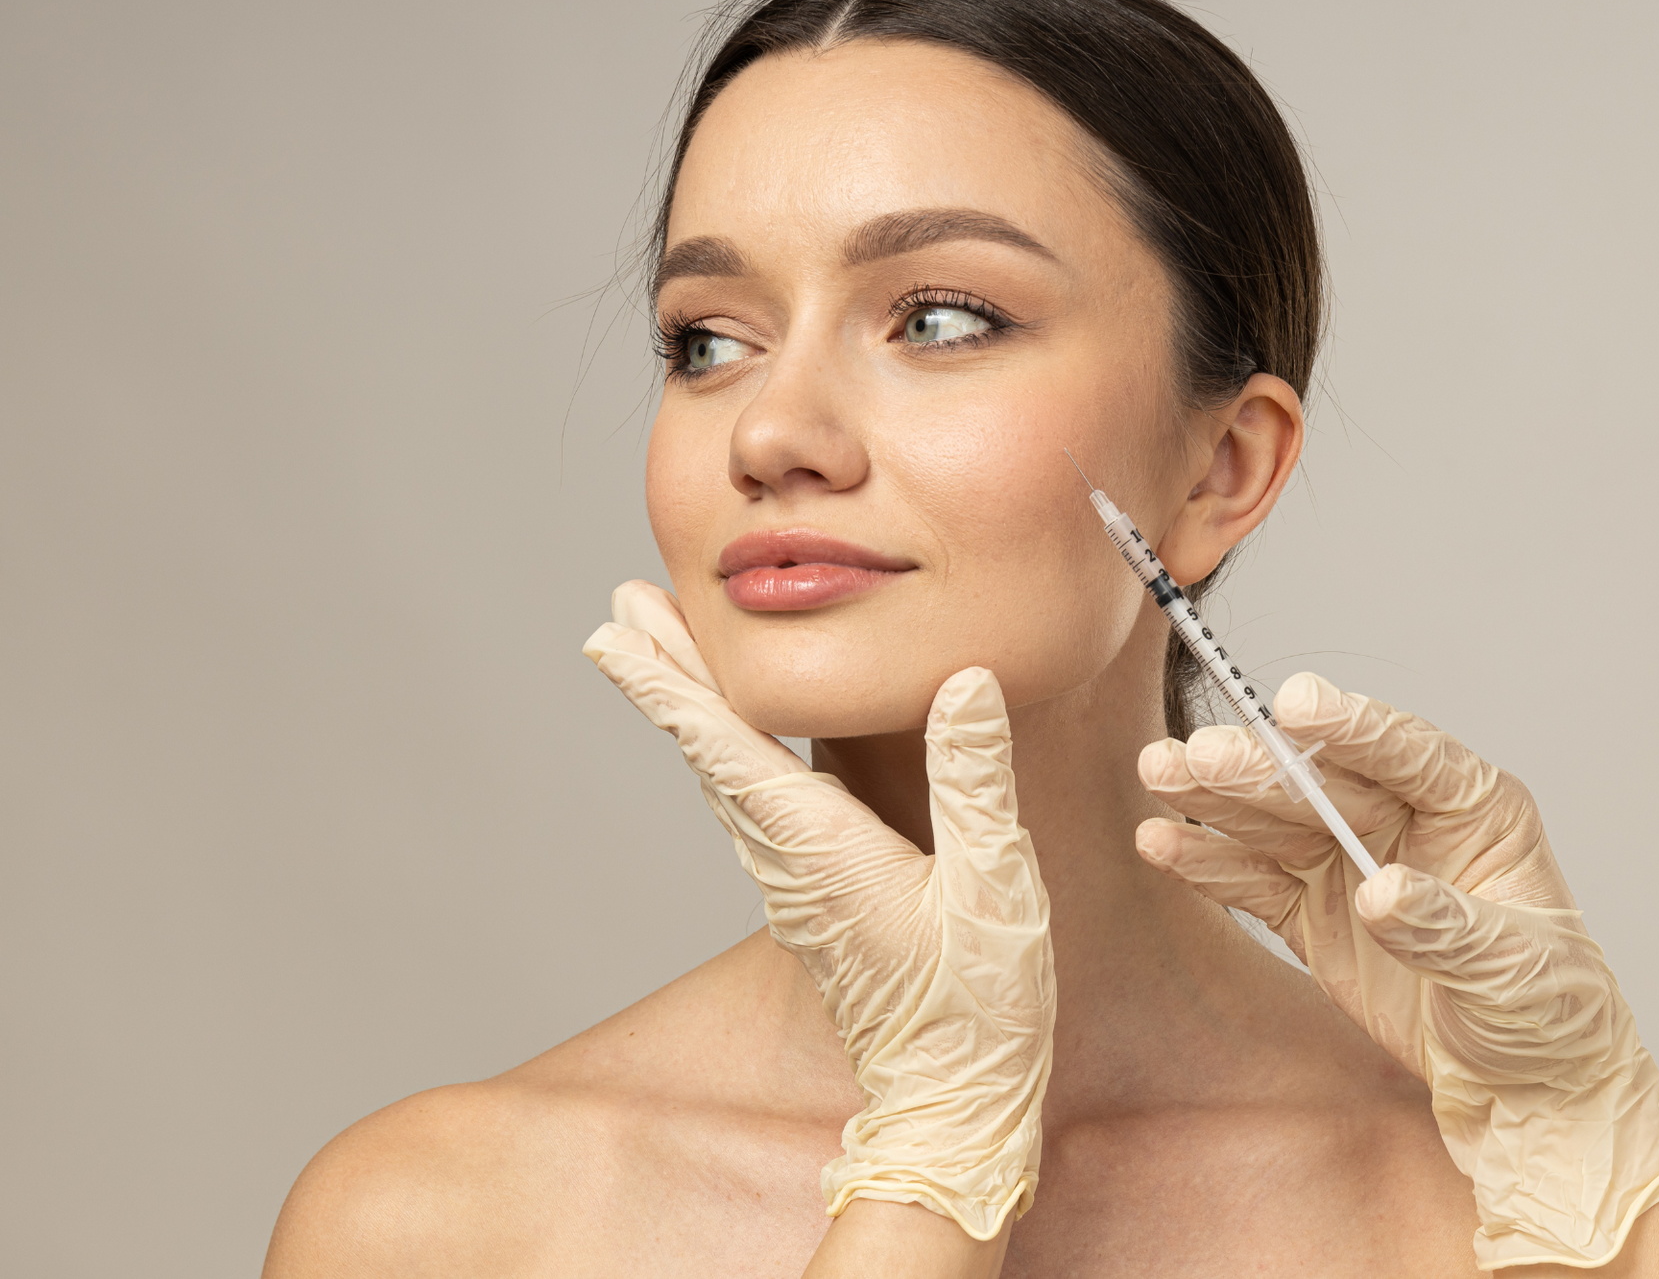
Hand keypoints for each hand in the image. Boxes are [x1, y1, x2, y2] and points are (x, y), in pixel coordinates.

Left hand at [583, 582, 1054, 1241]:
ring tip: (664, 650)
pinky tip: (735, 742)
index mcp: (822, 850)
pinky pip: (754, 810)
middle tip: (622, 606)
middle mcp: (790, 864)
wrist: (953, 1102)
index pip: (727, 749)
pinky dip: (729, 755)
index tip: (614, 636)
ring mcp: (796, 887)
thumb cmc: (977, 1006)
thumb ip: (973, 779)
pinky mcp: (814, 902)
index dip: (670, 685)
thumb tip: (964, 682)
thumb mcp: (995, 884)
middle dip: (666, 673)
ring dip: (691, 709)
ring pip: (725, 780)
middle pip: (710, 753)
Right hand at [1134, 673, 1658, 1270]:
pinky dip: (1208, 863)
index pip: (1408, 753)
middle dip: (1259, 768)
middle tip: (1198, 755)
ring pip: (1276, 821)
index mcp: (1475, 810)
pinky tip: (1161, 841)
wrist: (1523, 1090)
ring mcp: (1354, 864)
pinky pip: (1255, 881)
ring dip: (1216, 799)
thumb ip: (1446, 928)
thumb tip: (1382, 891)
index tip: (1294, 703)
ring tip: (1159, 773)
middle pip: (1322, 783)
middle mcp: (1408, 823)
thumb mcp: (1513, 972)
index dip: (1351, 727)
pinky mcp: (1316, 913)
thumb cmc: (1547, 1016)